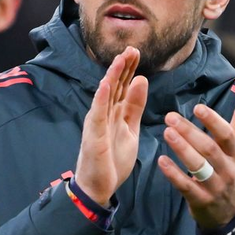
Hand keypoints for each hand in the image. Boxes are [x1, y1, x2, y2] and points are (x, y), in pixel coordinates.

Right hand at [74, 47, 147, 205]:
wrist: (99, 186)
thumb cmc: (112, 159)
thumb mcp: (130, 130)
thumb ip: (135, 107)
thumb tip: (141, 81)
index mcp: (115, 113)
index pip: (123, 87)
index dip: (129, 70)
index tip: (136, 52)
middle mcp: (104, 114)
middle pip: (115, 86)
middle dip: (122, 67)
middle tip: (131, 48)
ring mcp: (97, 123)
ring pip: (106, 96)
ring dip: (112, 77)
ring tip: (119, 60)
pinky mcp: (93, 135)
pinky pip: (97, 114)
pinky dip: (101, 99)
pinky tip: (106, 85)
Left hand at [157, 91, 234, 231]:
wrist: (232, 213)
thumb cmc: (231, 171)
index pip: (227, 136)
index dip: (213, 122)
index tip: (197, 108)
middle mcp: (228, 170)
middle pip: (209, 149)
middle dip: (190, 132)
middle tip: (170, 117)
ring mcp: (215, 187)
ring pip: (199, 167)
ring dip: (182, 149)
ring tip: (166, 133)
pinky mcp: (202, 201)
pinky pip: (187, 187)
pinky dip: (174, 174)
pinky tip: (161, 161)